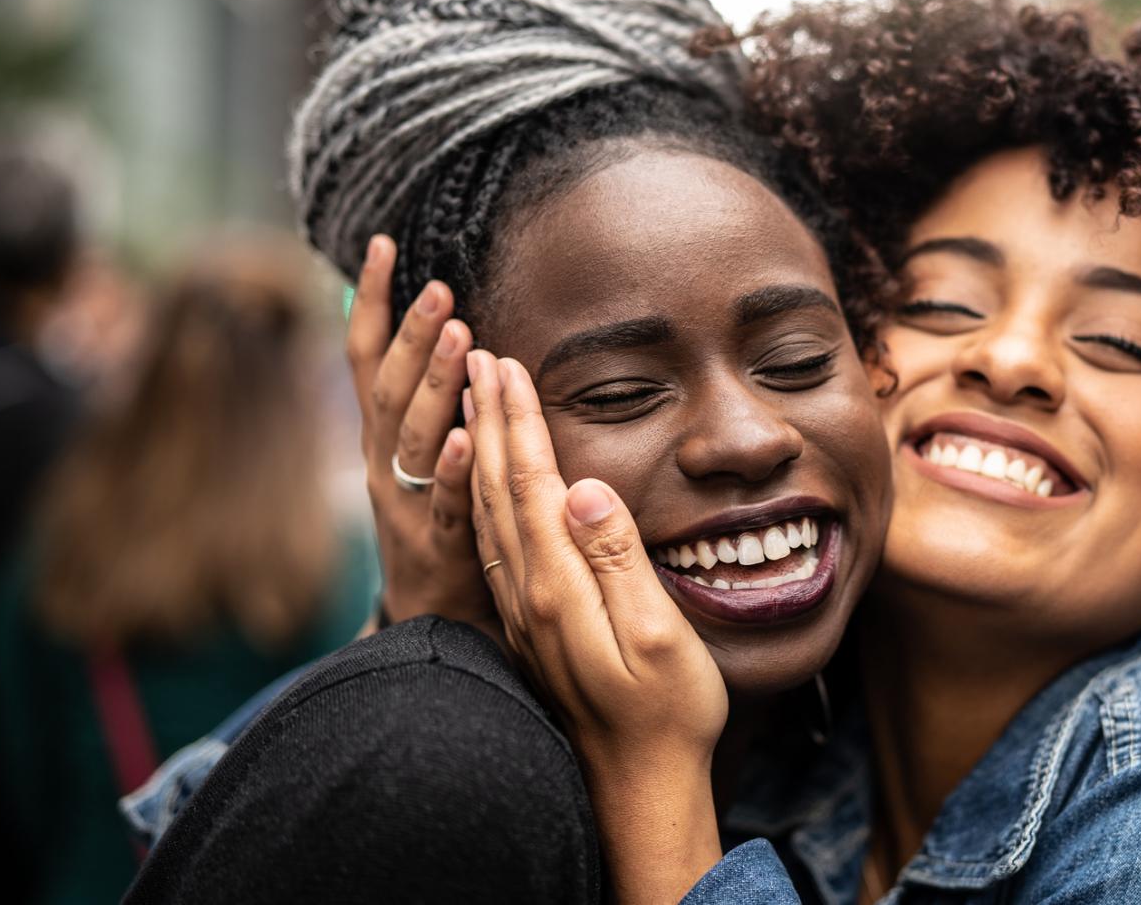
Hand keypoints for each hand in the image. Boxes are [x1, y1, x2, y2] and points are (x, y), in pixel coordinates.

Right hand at [347, 235, 488, 625]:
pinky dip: (454, 468)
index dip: (371, 302)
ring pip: (416, 437)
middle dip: (411, 335)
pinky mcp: (439, 545)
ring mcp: (406, 504)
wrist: (430, 623)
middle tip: (440, 287)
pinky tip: (470, 436)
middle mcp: (383, 463)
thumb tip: (432, 326)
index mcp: (381, 437)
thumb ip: (422, 398)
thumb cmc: (436, 523)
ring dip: (436, 384)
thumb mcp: (419, 456)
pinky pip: (446, 501)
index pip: (366, 358)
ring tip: (459, 336)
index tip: (384, 244)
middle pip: (390, 389)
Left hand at [465, 349, 726, 902]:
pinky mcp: (531, 627)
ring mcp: (524, 612)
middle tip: (476, 353)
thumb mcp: (658, 636)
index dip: (517, 419)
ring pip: (489, 512)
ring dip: (480, 449)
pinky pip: (495, 543)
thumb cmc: (667, 714)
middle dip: (488, 416)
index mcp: (559, 587)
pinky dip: (485, 495)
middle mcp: (529, 594)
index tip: (505, 361)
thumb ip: (619, 559)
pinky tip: (488, 481)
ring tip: (473, 399)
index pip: (531, 482)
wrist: (638, 787)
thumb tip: (584, 488)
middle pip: (499, 488)